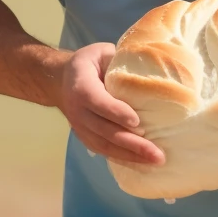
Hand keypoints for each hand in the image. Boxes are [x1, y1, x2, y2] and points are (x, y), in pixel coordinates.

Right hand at [53, 43, 164, 167]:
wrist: (59, 81)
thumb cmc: (88, 64)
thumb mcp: (100, 52)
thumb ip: (118, 58)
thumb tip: (149, 63)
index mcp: (81, 86)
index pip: (98, 101)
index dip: (116, 112)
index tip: (137, 122)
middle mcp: (78, 110)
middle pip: (105, 130)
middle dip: (132, 144)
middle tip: (157, 153)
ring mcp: (80, 127)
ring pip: (104, 145)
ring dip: (131, 156)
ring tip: (155, 161)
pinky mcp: (85, 137)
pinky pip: (104, 151)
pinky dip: (123, 159)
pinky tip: (142, 164)